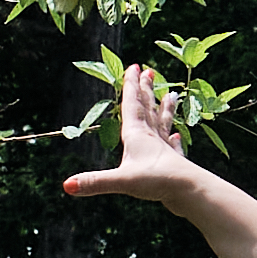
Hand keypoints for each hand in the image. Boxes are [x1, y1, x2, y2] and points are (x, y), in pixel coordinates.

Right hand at [62, 61, 198, 203]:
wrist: (190, 191)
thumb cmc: (156, 181)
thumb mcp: (121, 181)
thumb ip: (95, 182)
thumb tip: (67, 185)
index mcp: (137, 135)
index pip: (132, 105)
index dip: (131, 86)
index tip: (134, 66)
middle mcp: (152, 138)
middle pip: (148, 109)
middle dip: (146, 90)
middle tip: (150, 71)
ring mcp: (165, 149)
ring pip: (163, 124)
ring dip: (164, 109)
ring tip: (171, 95)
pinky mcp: (176, 164)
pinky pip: (174, 148)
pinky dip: (174, 141)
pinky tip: (176, 137)